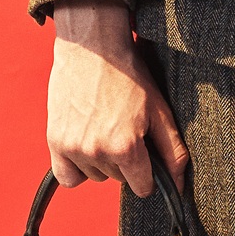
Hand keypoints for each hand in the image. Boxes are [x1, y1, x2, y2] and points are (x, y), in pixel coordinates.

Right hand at [46, 0, 187, 197]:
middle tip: (123, 129)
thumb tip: (179, 186)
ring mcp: (73, 148)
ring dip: (101, 162)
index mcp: (125, 147)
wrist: (92, 48)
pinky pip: (67, 177)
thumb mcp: (159, 111)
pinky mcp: (55, 141)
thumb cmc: (128, 75)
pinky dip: (76, 168)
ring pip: (95, 176)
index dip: (148, 172)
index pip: (142, 187)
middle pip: (119, 180)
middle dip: (126, 162)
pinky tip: (85, 145)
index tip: (144, 153)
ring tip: (104, 128)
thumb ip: (172, 152)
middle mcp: (96, 151)